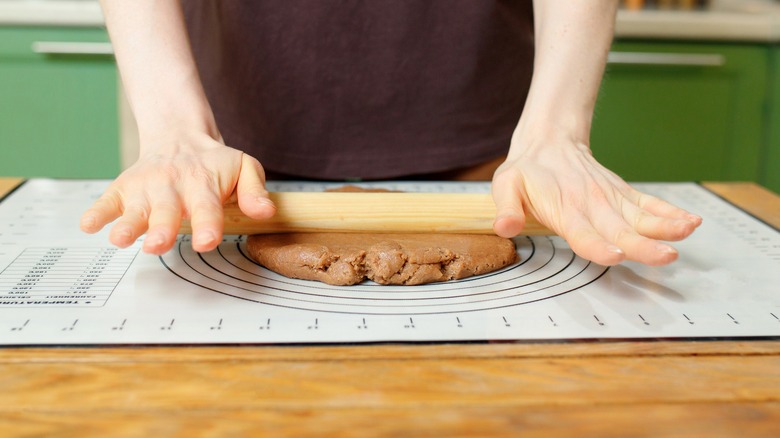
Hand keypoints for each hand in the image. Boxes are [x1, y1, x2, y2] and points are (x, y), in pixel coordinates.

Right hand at [80, 131, 274, 253]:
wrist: (180, 136)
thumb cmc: (215, 163)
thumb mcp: (244, 168)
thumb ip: (254, 191)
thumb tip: (266, 213)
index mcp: (203, 183)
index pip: (207, 207)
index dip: (207, 225)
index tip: (207, 241)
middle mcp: (171, 185)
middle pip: (166, 210)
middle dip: (161, 228)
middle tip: (158, 245)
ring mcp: (145, 188)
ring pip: (135, 208)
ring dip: (127, 224)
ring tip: (119, 239)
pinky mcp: (123, 189)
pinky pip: (107, 200)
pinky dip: (98, 212)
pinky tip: (89, 225)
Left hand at [491, 139, 701, 265]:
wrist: (549, 140)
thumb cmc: (526, 170)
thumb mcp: (504, 186)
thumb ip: (506, 209)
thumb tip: (504, 228)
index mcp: (564, 208)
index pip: (582, 232)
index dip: (599, 246)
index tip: (617, 255)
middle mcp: (592, 204)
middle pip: (620, 229)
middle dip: (644, 245)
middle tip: (665, 257)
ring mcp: (610, 198)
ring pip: (640, 216)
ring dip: (666, 226)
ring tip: (688, 232)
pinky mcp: (622, 193)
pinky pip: (649, 203)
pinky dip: (670, 212)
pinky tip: (690, 221)